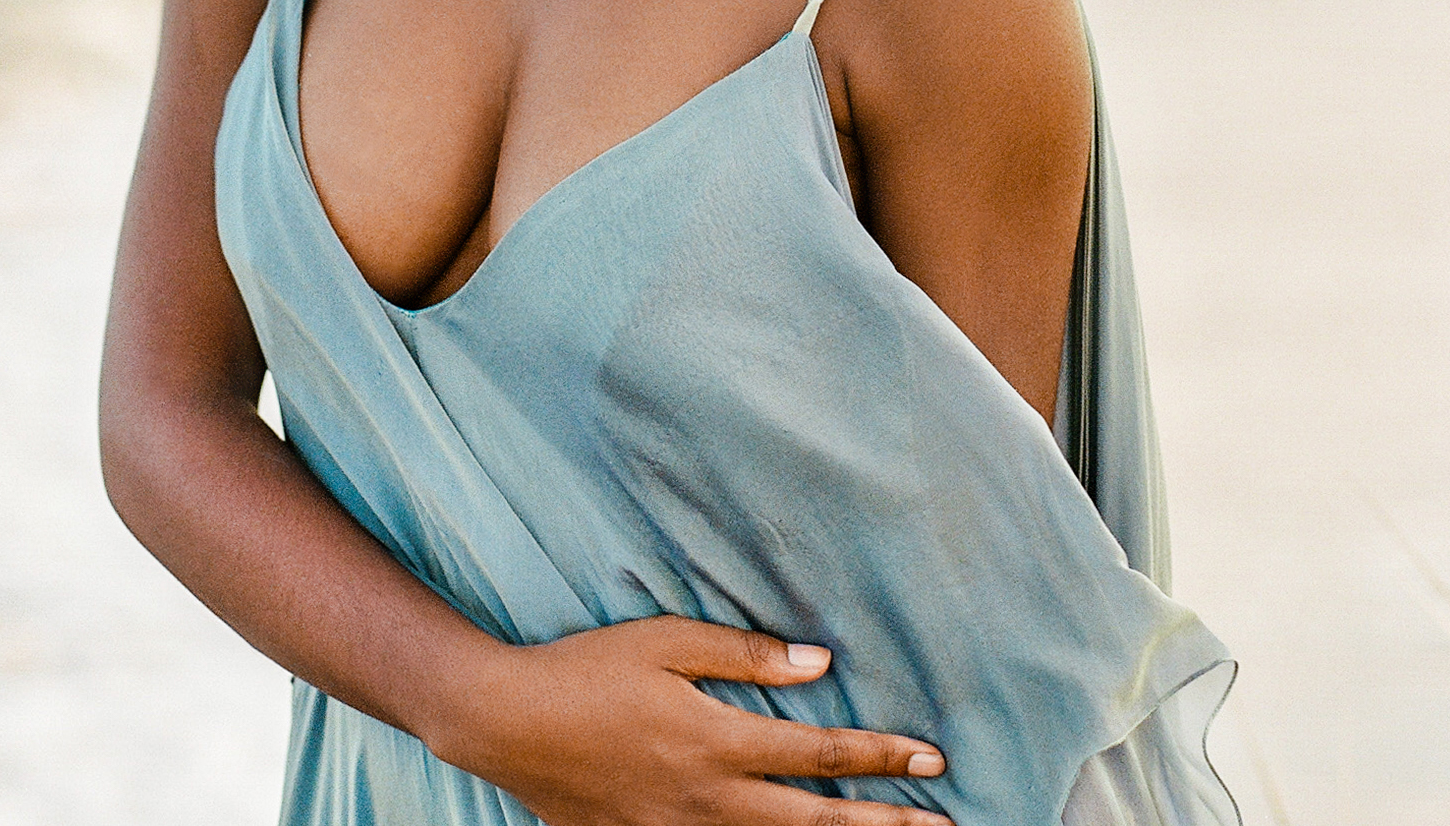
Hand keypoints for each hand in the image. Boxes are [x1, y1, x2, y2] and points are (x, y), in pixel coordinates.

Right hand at [456, 616, 947, 823]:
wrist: (507, 724)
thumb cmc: (589, 669)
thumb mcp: (667, 642)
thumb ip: (743, 654)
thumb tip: (819, 663)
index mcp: (716, 743)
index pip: (819, 755)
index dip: (879, 757)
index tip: (931, 758)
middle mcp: (707, 801)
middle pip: (813, 824)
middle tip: (942, 823)